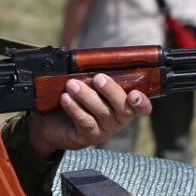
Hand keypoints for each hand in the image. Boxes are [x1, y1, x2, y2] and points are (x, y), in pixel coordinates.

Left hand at [26, 74, 151, 158]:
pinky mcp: (88, 137)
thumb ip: (96, 76)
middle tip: (98, 78)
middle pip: (123, 107)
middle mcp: (118, 119)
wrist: (54, 121)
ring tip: (72, 84)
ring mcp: (104, 130)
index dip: (142, 102)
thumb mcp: (89, 85)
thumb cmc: (77, 98)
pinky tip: (65, 98)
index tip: (134, 94)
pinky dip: (75, 109)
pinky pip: (85, 122)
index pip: (142, 107)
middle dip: (111, 91)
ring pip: (102, 113)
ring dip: (86, 96)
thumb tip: (91, 59)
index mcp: (124, 104)